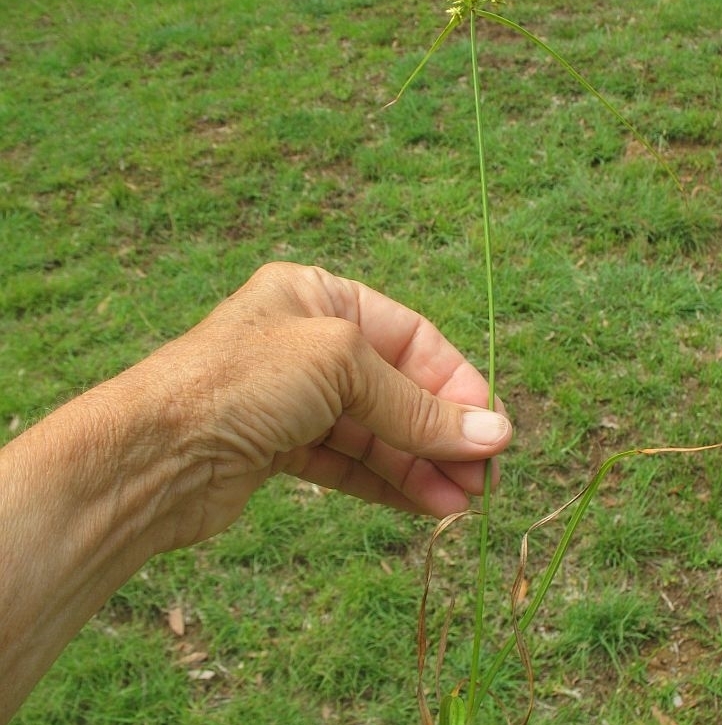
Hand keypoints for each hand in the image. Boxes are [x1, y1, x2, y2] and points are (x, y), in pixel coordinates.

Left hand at [150, 262, 511, 549]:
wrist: (149, 454)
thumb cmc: (240, 380)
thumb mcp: (340, 368)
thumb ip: (416, 406)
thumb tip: (493, 433)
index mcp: (319, 296)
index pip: (411, 337)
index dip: (456, 382)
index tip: (492, 429)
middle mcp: (308, 342)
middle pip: (397, 388)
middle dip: (441, 432)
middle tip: (484, 478)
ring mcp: (294, 397)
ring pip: (376, 431)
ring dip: (421, 465)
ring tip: (464, 502)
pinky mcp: (281, 448)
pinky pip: (349, 462)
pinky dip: (388, 482)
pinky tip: (427, 504)